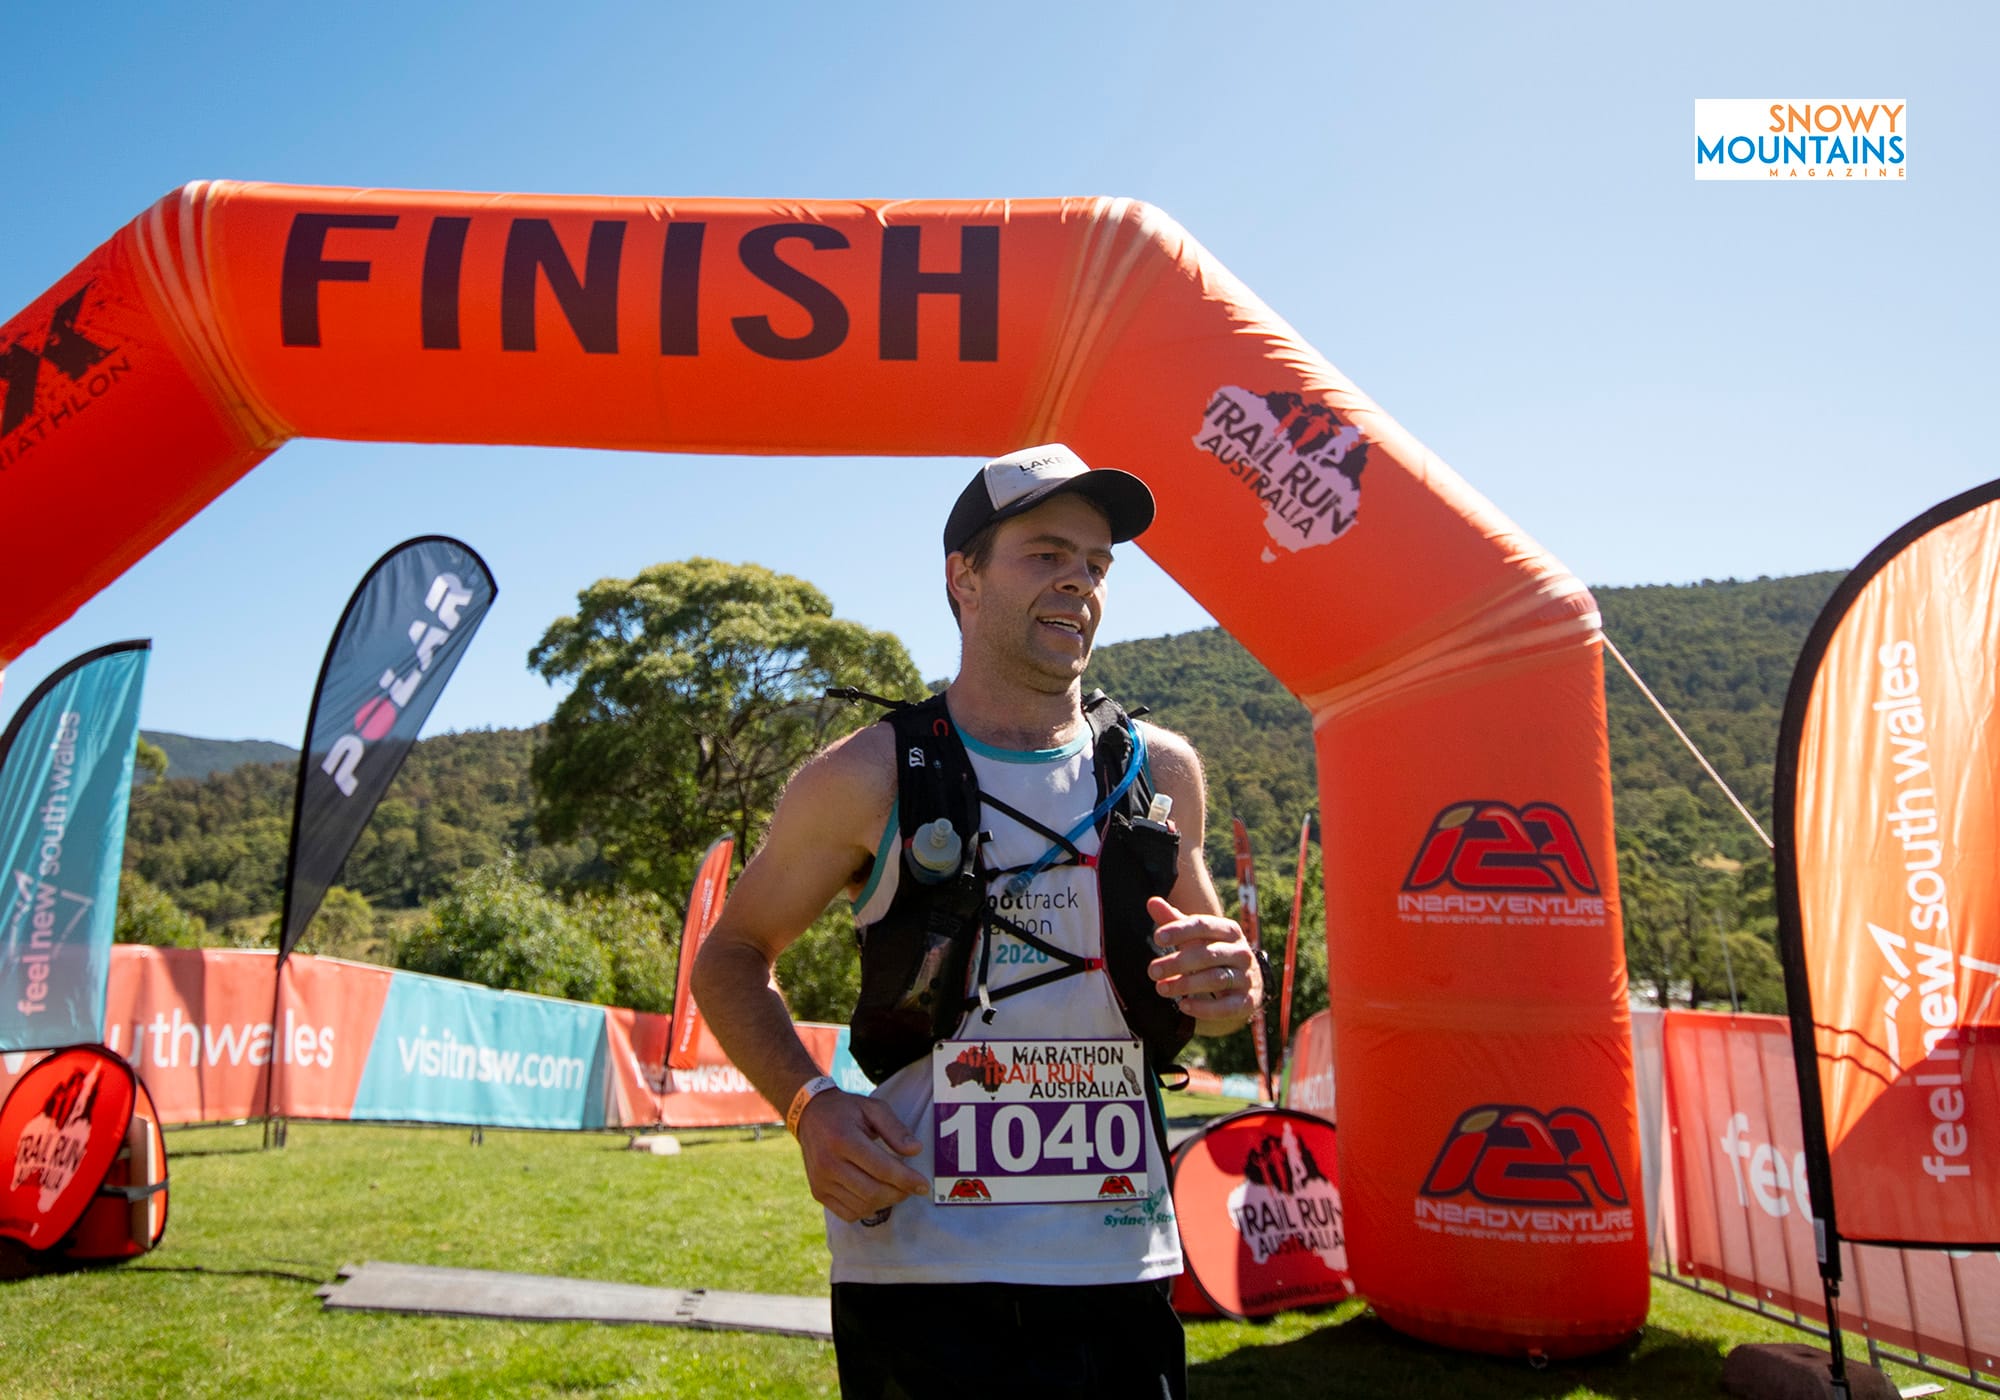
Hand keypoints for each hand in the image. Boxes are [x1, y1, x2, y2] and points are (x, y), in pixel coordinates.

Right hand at [794, 1088, 927, 1223]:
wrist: (809, 1115)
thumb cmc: (846, 1110)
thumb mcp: (873, 1108)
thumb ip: (895, 1129)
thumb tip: (916, 1150)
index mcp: (843, 1139)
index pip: (881, 1168)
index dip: (906, 1179)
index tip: (924, 1185)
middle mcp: (828, 1163)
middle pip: (872, 1191)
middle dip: (899, 1193)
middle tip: (912, 1187)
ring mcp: (821, 1181)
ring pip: (862, 1206)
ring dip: (886, 1202)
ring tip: (896, 1189)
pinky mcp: (818, 1193)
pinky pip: (848, 1213)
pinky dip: (868, 1209)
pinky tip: (876, 1195)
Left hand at [1145, 896, 1261, 1027]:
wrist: (1245, 982)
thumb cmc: (1212, 953)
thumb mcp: (1197, 936)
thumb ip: (1175, 921)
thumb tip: (1152, 901)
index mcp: (1229, 931)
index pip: (1203, 925)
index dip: (1180, 930)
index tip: (1157, 938)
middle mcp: (1241, 952)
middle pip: (1207, 954)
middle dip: (1177, 962)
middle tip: (1152, 970)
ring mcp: (1246, 977)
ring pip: (1215, 979)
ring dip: (1185, 984)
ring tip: (1161, 988)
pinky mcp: (1246, 1001)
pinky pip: (1226, 1006)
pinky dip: (1205, 1008)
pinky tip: (1184, 1006)